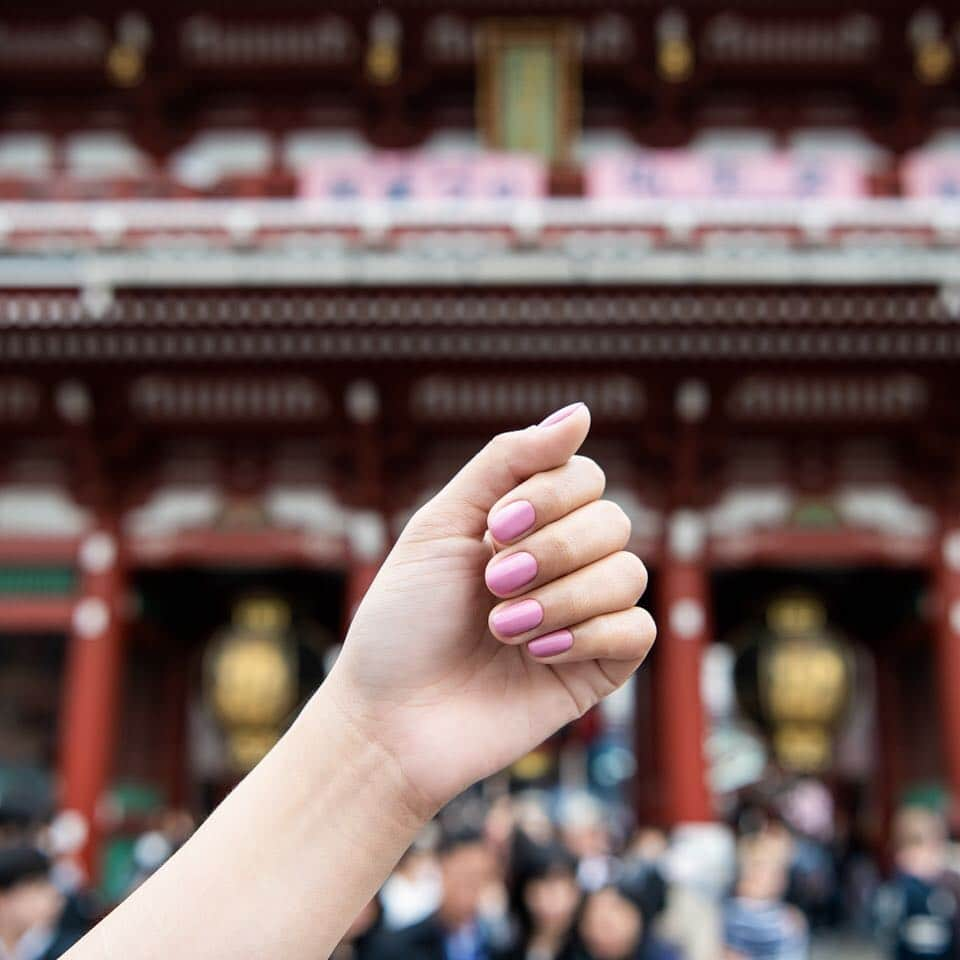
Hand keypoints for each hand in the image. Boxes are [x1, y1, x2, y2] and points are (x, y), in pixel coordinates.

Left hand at [324, 403, 654, 817]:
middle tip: (493, 583)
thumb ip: (508, 461)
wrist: (389, 718)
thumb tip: (582, 410)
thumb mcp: (442, 522)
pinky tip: (536, 655)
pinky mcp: (598, 668)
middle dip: (551, 550)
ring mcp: (582, 616)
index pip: (585, 477)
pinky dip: (588, 635)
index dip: (550, 495)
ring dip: (561, 598)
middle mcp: (562, 564)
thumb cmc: (404, 620)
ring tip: (502, 628)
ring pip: (628, 574)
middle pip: (612, 522)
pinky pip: (636, 630)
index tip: (494, 528)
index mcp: (526, 524)